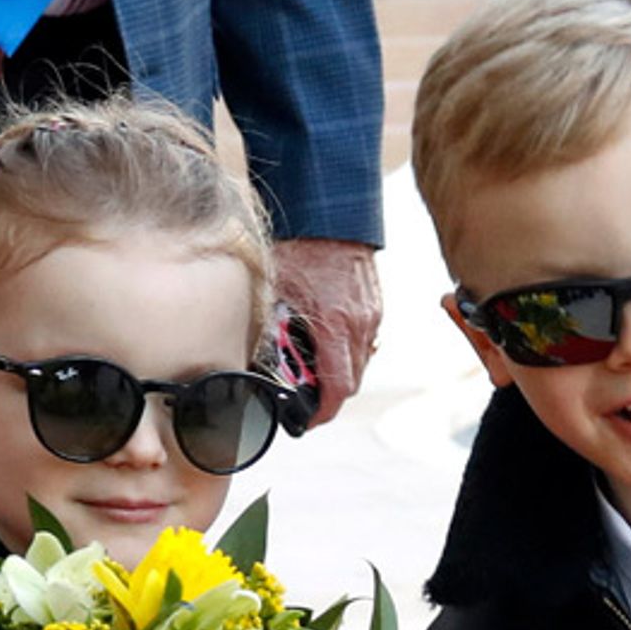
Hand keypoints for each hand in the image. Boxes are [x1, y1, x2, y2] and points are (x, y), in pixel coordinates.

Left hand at [272, 238, 381, 426]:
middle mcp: (360, 323)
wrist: (330, 208)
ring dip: (338, 372)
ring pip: (359, 362)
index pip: (338, 389)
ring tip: (310, 368)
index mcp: (335, 324)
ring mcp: (371, 313)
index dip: (321, 413)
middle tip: (301, 399)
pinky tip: (324, 339)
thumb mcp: (274, 290)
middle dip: (328, 396)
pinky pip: (363, 340)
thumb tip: (256, 360)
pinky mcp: (374, 302)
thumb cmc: (298, 244)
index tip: (305, 421)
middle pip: (352, 381)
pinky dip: (345, 349)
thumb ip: (271, 329)